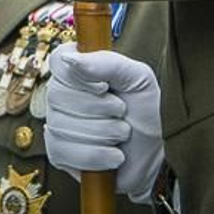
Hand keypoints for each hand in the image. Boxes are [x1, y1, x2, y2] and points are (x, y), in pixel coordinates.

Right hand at [43, 44, 164, 203]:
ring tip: (120, 135)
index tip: (105, 87)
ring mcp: (56, 124)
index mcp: (78, 70)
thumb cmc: (146, 112)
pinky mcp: (58, 153)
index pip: (57, 61)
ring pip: (62, 125)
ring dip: (103, 134)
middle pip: (57, 95)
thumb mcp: (138, 78)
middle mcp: (61, 94)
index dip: (79, 77)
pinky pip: (62, 151)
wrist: (157, 153)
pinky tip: (112, 155)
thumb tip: (70, 58)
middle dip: (100, 109)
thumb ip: (107, 63)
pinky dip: (96, 156)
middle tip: (121, 113)